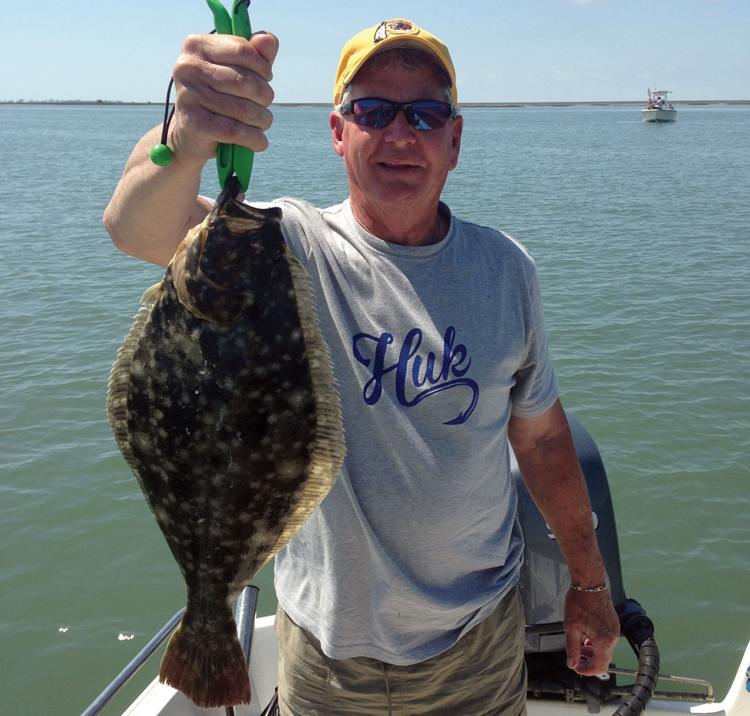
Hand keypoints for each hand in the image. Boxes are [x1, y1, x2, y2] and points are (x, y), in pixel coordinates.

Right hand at [169, 31, 278, 164]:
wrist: (190, 134)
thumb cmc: (218, 96)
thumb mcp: (235, 70)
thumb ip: (255, 54)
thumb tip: (269, 40)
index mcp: (197, 46)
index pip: (243, 50)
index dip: (263, 67)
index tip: (265, 78)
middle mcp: (188, 67)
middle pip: (246, 82)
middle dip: (265, 96)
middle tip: (264, 104)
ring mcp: (189, 96)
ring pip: (244, 109)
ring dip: (263, 120)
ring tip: (262, 122)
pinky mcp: (194, 124)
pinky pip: (235, 131)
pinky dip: (254, 139)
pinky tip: (259, 141)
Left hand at [563, 587, 619, 674]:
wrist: (590, 583)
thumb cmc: (579, 602)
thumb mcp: (571, 627)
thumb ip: (572, 648)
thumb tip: (572, 664)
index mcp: (603, 641)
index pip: (599, 666)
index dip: (586, 670)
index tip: (576, 667)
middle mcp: (613, 637)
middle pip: (603, 660)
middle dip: (589, 662)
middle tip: (575, 659)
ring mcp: (615, 630)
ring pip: (605, 650)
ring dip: (593, 652)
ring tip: (579, 647)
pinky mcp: (614, 623)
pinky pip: (607, 640)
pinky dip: (597, 643)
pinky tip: (586, 637)